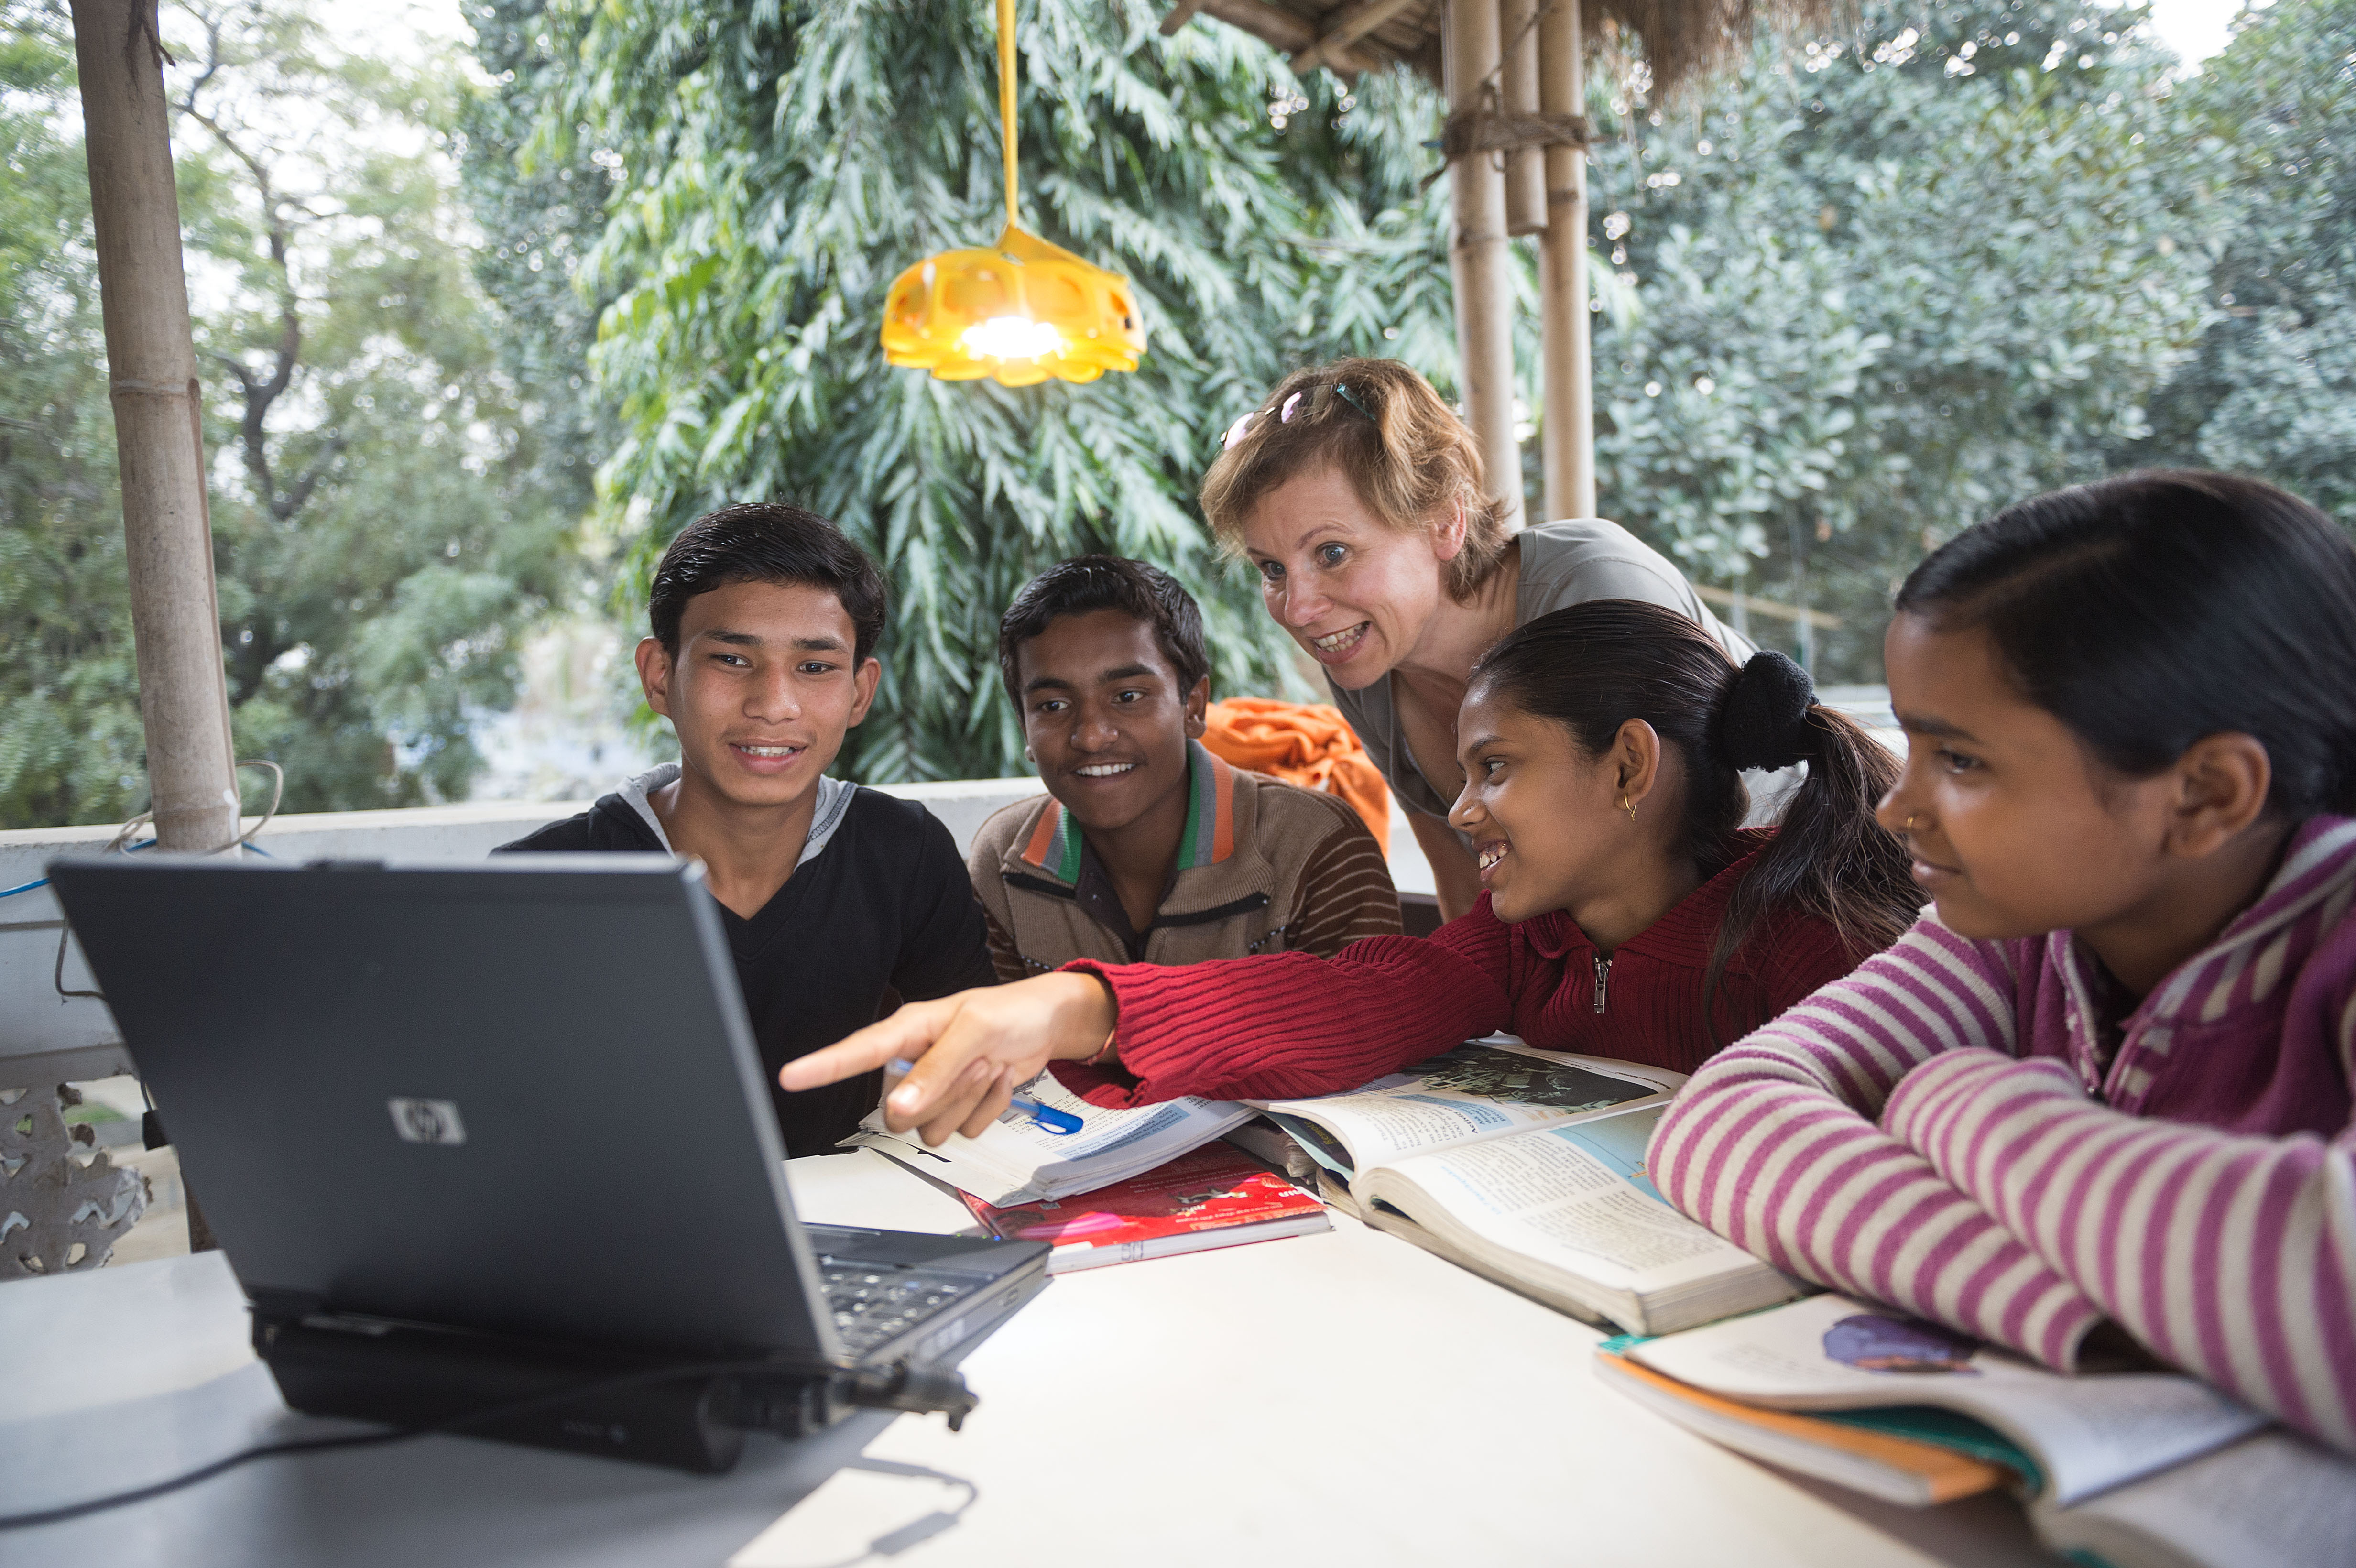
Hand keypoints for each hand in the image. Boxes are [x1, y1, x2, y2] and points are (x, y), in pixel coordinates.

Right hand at [779, 972, 1116, 1146]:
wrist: (1047, 1026)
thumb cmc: (1010, 1012)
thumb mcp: (974, 1030)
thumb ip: (935, 1069)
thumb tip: (899, 1106)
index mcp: (906, 1032)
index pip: (855, 1052)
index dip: (820, 1066)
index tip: (789, 1077)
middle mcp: (914, 1064)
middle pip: (898, 1112)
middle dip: (942, 1094)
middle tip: (972, 1060)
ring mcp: (936, 1090)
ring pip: (931, 1128)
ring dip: (968, 1100)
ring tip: (987, 1064)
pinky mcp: (959, 1108)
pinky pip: (964, 1132)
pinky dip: (988, 1109)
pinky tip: (998, 1079)